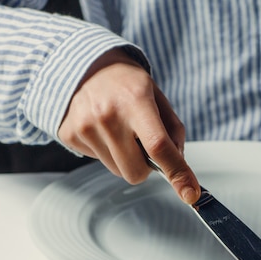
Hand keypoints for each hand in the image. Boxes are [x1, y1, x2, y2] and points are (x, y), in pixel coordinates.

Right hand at [58, 48, 200, 203]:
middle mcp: (108, 115)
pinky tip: (102, 129)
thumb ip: (172, 131)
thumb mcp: (156, 96)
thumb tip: (179, 165)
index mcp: (135, 101)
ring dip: (125, 159)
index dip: (177, 173)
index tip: (190, 193)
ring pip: (118, 171)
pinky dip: (106, 151)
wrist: (83, 65)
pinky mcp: (70, 135)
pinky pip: (99, 161)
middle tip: (141, 143)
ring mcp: (85, 126)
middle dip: (145, 167)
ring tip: (119, 131)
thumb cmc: (125, 83)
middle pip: (136, 172)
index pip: (159, 147)